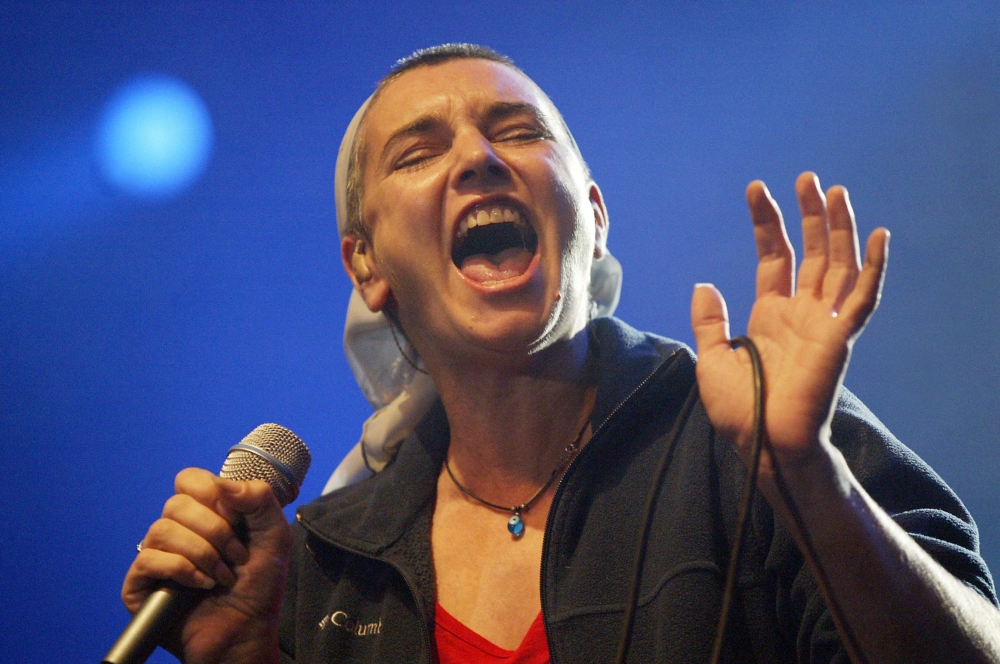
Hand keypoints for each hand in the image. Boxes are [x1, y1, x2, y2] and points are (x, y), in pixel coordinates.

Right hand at [122, 468, 291, 663]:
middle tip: (236, 556)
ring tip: (221, 576)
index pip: (190, 480)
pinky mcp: (140, 583)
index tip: (237, 520)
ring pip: (161, 529)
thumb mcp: (274, 535)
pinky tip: (201, 585)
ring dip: (202, 554)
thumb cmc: (259, 586)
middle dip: (215, 531)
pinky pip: (149, 559)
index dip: (213, 495)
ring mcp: (156, 556)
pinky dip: (182, 570)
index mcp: (204, 513)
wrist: (245, 632)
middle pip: (177, 503)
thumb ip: (259, 499)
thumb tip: (224, 483)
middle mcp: (177, 530)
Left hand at [691, 172, 888, 476]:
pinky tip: (879, 235)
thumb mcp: (711, 358)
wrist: (762, 443)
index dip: (767, 223)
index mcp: (771, 314)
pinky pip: (863, 298)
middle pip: (811, 252)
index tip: (756, 190)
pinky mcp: (840, 337)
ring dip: (839, 228)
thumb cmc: (739, 409)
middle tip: (806, 179)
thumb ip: (709, 321)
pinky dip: (873, 267)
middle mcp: (800, 312)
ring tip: (835, 191)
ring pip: (838, 264)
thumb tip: (704, 284)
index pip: (774, 257)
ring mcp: (823, 323)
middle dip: (809, 215)